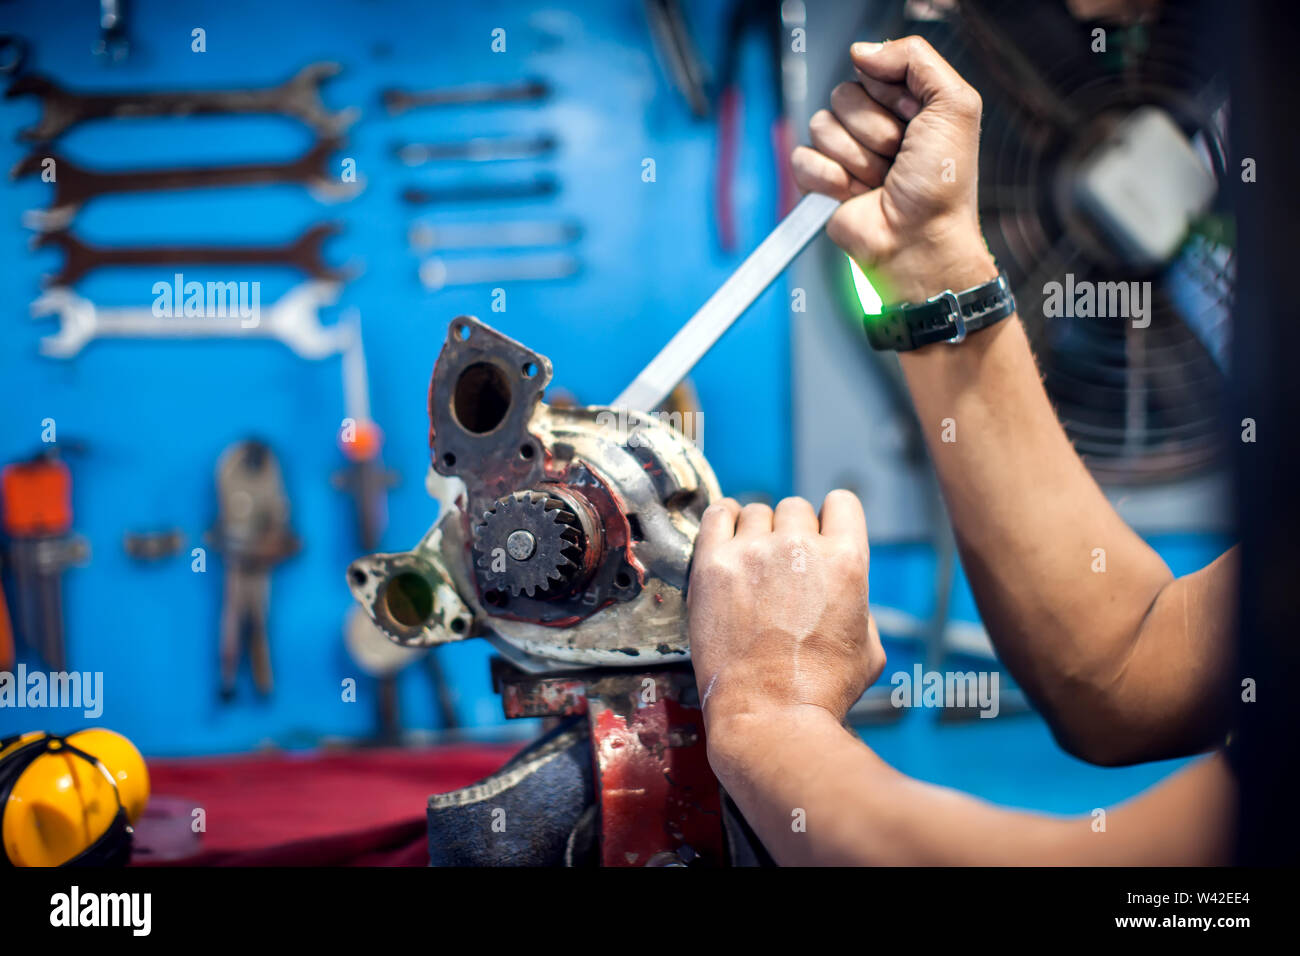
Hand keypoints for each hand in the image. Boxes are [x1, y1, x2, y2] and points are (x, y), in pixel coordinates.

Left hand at [687, 492, 884, 738]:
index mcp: (846, 560)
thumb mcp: (869, 648)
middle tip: (783, 566)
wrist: (769, 714)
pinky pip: (718, 515)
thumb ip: (859, 605)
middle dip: (792, 532)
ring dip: (757, 531)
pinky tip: (726, 537)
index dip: (832, 521)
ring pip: (757, 512)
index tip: (821, 537)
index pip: (841, 503)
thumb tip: (842, 594)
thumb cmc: (821, 690)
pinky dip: (724, 520)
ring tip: (752, 563)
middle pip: (795, 509)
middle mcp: (800, 546)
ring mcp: (754, 552)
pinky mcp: (714, 564)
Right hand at [792, 36, 997, 304]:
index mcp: (907, 104)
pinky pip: (801, 157)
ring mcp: (845, 153)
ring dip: (856, 158)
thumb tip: (864, 50)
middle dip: (873, 130)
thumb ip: (917, 59)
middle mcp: (874, 125)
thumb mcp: (955, 105)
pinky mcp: (820, 181)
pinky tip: (851, 194)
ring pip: (822, 126)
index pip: (873, 70)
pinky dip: (828, 178)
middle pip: (843, 95)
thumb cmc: (942, 187)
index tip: (914, 123)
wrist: (919, 242)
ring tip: (879, 181)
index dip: (890, 96)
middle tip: (897, 157)